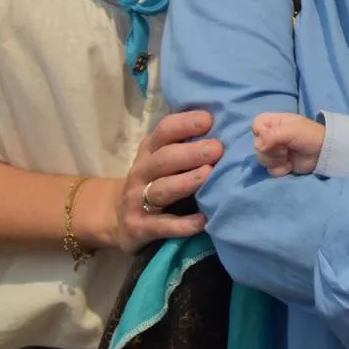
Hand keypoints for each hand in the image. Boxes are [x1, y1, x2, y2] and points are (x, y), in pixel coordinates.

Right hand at [109, 110, 220, 254]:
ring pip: (162, 189)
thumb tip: (229, 129)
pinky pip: (162, 225)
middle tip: (217, 149)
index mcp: (150, 150)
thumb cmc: (156, 182)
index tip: (209, 120)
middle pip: (164, 159)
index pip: (165, 130)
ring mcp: (137, 200)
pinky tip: (202, 220)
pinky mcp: (139, 228)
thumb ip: (188, 146)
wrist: (119, 219)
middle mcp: (141, 171)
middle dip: (191, 153)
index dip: (185, 123)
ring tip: (208, 175)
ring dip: (186, 182)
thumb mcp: (165, 160)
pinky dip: (183, 224)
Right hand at [252, 112, 324, 175]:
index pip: (256, 125)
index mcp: (273, 123)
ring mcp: (275, 151)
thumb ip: (271, 136)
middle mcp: (271, 136)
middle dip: (271, 150)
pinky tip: (290, 165)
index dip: (261, 133)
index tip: (273, 136)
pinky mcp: (279, 164)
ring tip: (288, 156)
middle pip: (257, 146)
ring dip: (276, 160)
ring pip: (262, 159)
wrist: (323, 152)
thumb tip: (257, 147)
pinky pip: (270, 169)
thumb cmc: (308, 135)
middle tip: (285, 148)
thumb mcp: (290, 131)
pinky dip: (281, 169)